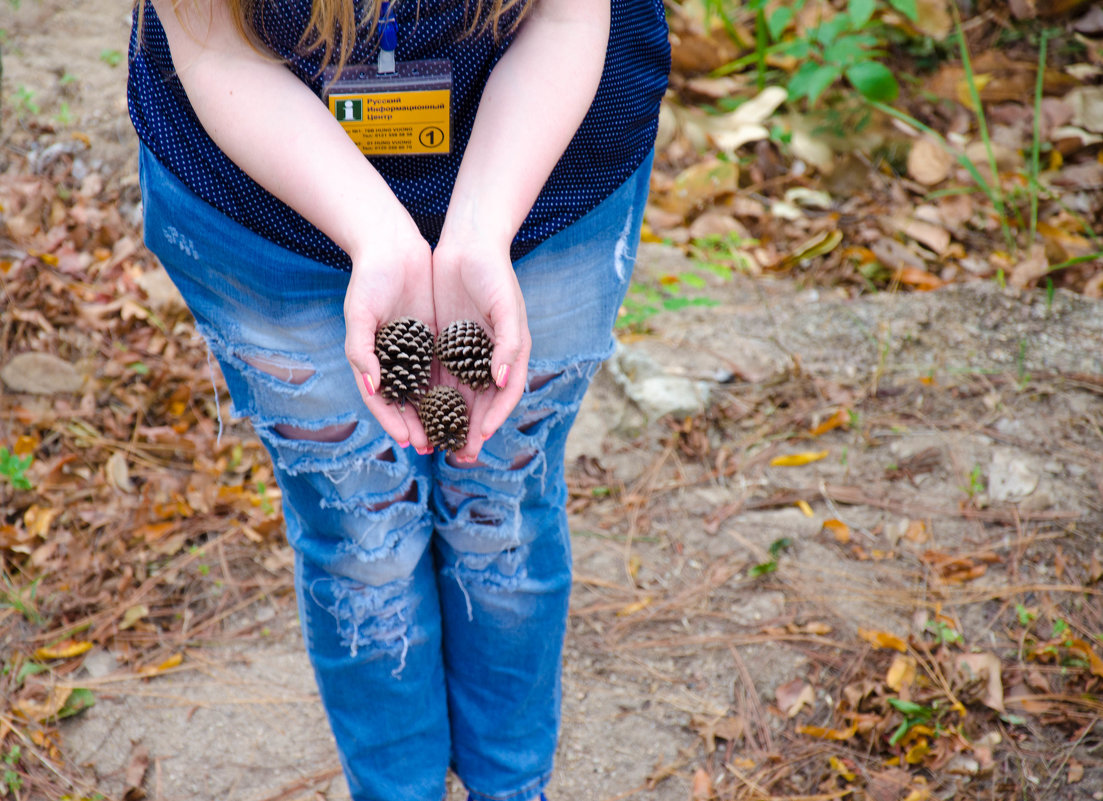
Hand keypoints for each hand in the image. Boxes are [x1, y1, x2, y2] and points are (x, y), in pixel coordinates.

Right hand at [344, 215, 435, 451]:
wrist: (392, 244)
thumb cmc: (370, 278)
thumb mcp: (360, 313)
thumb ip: (361, 351)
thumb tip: (372, 387)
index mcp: (373, 360)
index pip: (383, 400)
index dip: (394, 422)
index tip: (409, 441)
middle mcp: (396, 360)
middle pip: (409, 402)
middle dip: (421, 427)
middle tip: (436, 450)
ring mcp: (418, 350)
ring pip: (431, 390)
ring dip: (442, 415)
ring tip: (455, 436)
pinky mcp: (438, 338)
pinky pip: (449, 368)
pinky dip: (456, 387)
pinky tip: (470, 403)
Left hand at [432, 232, 529, 461]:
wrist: (468, 243)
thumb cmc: (493, 272)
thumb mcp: (506, 306)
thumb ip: (509, 343)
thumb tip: (503, 381)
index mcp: (510, 353)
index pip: (504, 396)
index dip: (493, 419)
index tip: (479, 438)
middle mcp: (488, 359)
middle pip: (480, 404)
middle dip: (470, 432)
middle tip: (458, 457)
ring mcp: (465, 353)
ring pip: (457, 396)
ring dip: (448, 422)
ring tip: (436, 444)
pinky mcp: (443, 344)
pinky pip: (436, 377)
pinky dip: (429, 398)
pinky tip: (417, 414)